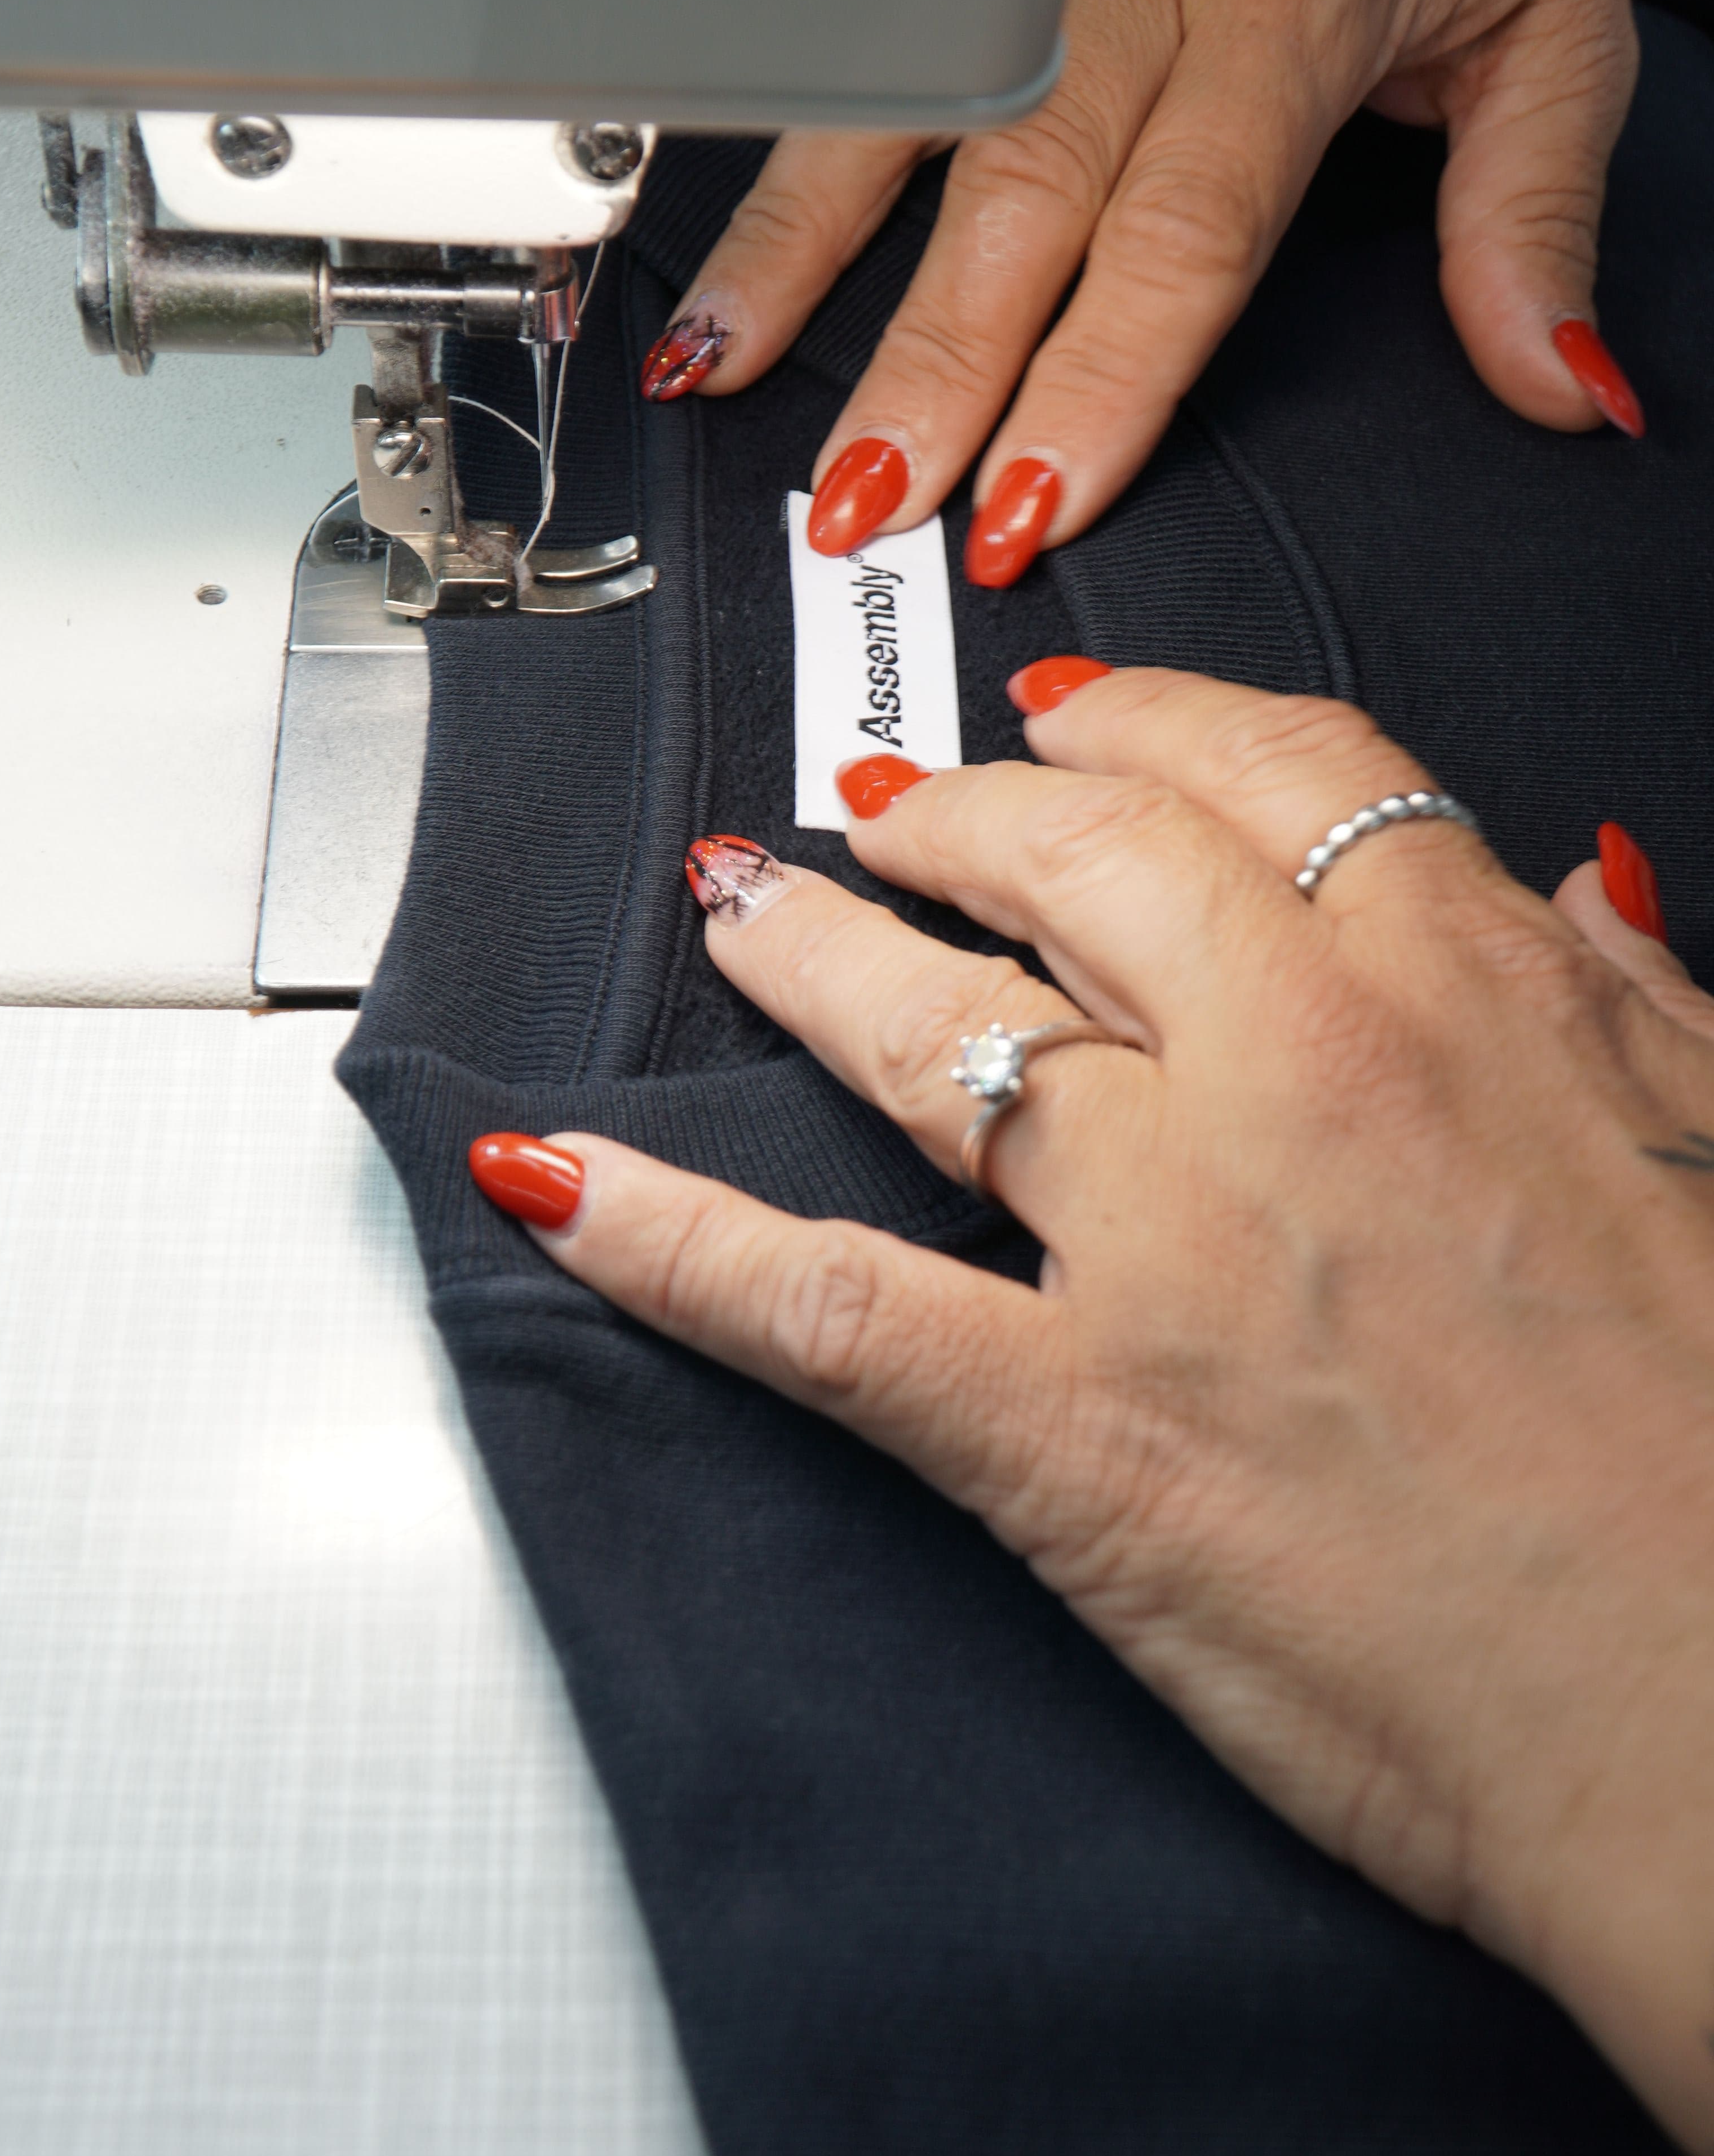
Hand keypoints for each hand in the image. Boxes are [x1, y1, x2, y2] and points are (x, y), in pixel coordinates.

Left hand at [472, 673, 1713, 2155]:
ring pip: (925, 1036)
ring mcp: (1163, 1246)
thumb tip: (1574, 891)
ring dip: (806, 957)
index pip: (1265, 771)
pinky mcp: (1069, 1432)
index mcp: (1466, 988)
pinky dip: (662, 1240)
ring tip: (743, 914)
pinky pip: (822, 1304)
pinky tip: (550, 1181)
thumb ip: (1628, 1000)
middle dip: (948, 810)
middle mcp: (1296, 1072)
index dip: (1145, 726)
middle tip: (881, 809)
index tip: (1075, 724)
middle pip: (1068, 859)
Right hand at [641, 0, 1713, 577]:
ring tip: (723, 378)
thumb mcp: (1565, 26)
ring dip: (802, 259)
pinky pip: (872, 29)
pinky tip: (721, 246)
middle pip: (1018, 191)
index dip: (1101, 378)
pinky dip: (782, 144)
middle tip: (867, 503)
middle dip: (931, 364)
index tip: (1035, 501)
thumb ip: (1537, 224)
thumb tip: (1561, 391)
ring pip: (905, 104)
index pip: (1184, 228)